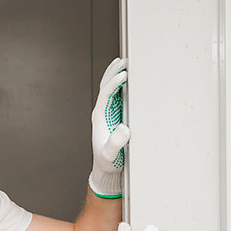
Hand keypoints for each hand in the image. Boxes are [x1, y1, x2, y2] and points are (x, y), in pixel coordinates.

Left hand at [89, 57, 129, 198]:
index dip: (114, 82)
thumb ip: (115, 143)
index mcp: (100, 117)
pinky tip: (130, 79)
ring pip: (111, 89)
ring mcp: (110, 113)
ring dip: (117, 75)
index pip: (106, 94)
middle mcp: (103, 112)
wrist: (107, 170)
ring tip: (125, 62)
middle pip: (106, 86)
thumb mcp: (111, 155)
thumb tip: (124, 128)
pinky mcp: (117, 117)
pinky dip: (123, 85)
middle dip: (114, 71)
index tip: (124, 74)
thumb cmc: (107, 163)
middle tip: (124, 60)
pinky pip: (119, 97)